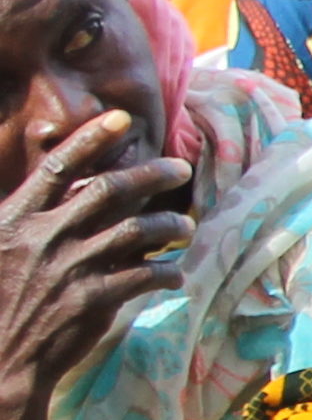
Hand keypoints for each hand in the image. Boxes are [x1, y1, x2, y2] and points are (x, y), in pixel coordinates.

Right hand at [0, 108, 189, 395]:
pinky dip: (165, 271)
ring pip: (135, 231)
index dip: (91, 140)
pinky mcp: (95, 300)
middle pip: (109, 191)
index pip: (57, 167)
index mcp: (15, 219)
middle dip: (150, 174)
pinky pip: (143, 275)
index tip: (122, 119)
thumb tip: (51, 193)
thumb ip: (23, 219)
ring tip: (186, 225)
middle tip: (180, 168)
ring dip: (167, 225)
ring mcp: (72, 268)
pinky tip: (176, 274)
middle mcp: (46, 237)